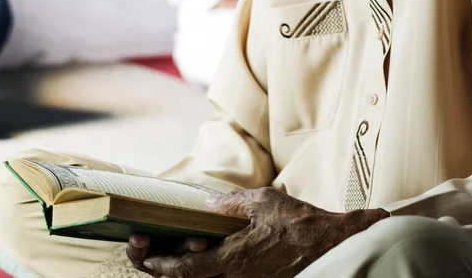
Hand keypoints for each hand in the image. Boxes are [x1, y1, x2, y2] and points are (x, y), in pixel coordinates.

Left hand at [134, 187, 389, 277]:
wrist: (327, 244)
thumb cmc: (297, 222)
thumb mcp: (264, 202)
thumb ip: (231, 203)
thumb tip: (205, 203)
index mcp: (235, 260)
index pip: (188, 270)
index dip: (161, 265)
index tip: (144, 255)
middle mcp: (235, 277)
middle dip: (162, 268)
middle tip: (145, 253)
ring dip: (180, 268)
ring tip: (163, 251)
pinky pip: (219, 277)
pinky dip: (201, 267)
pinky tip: (197, 250)